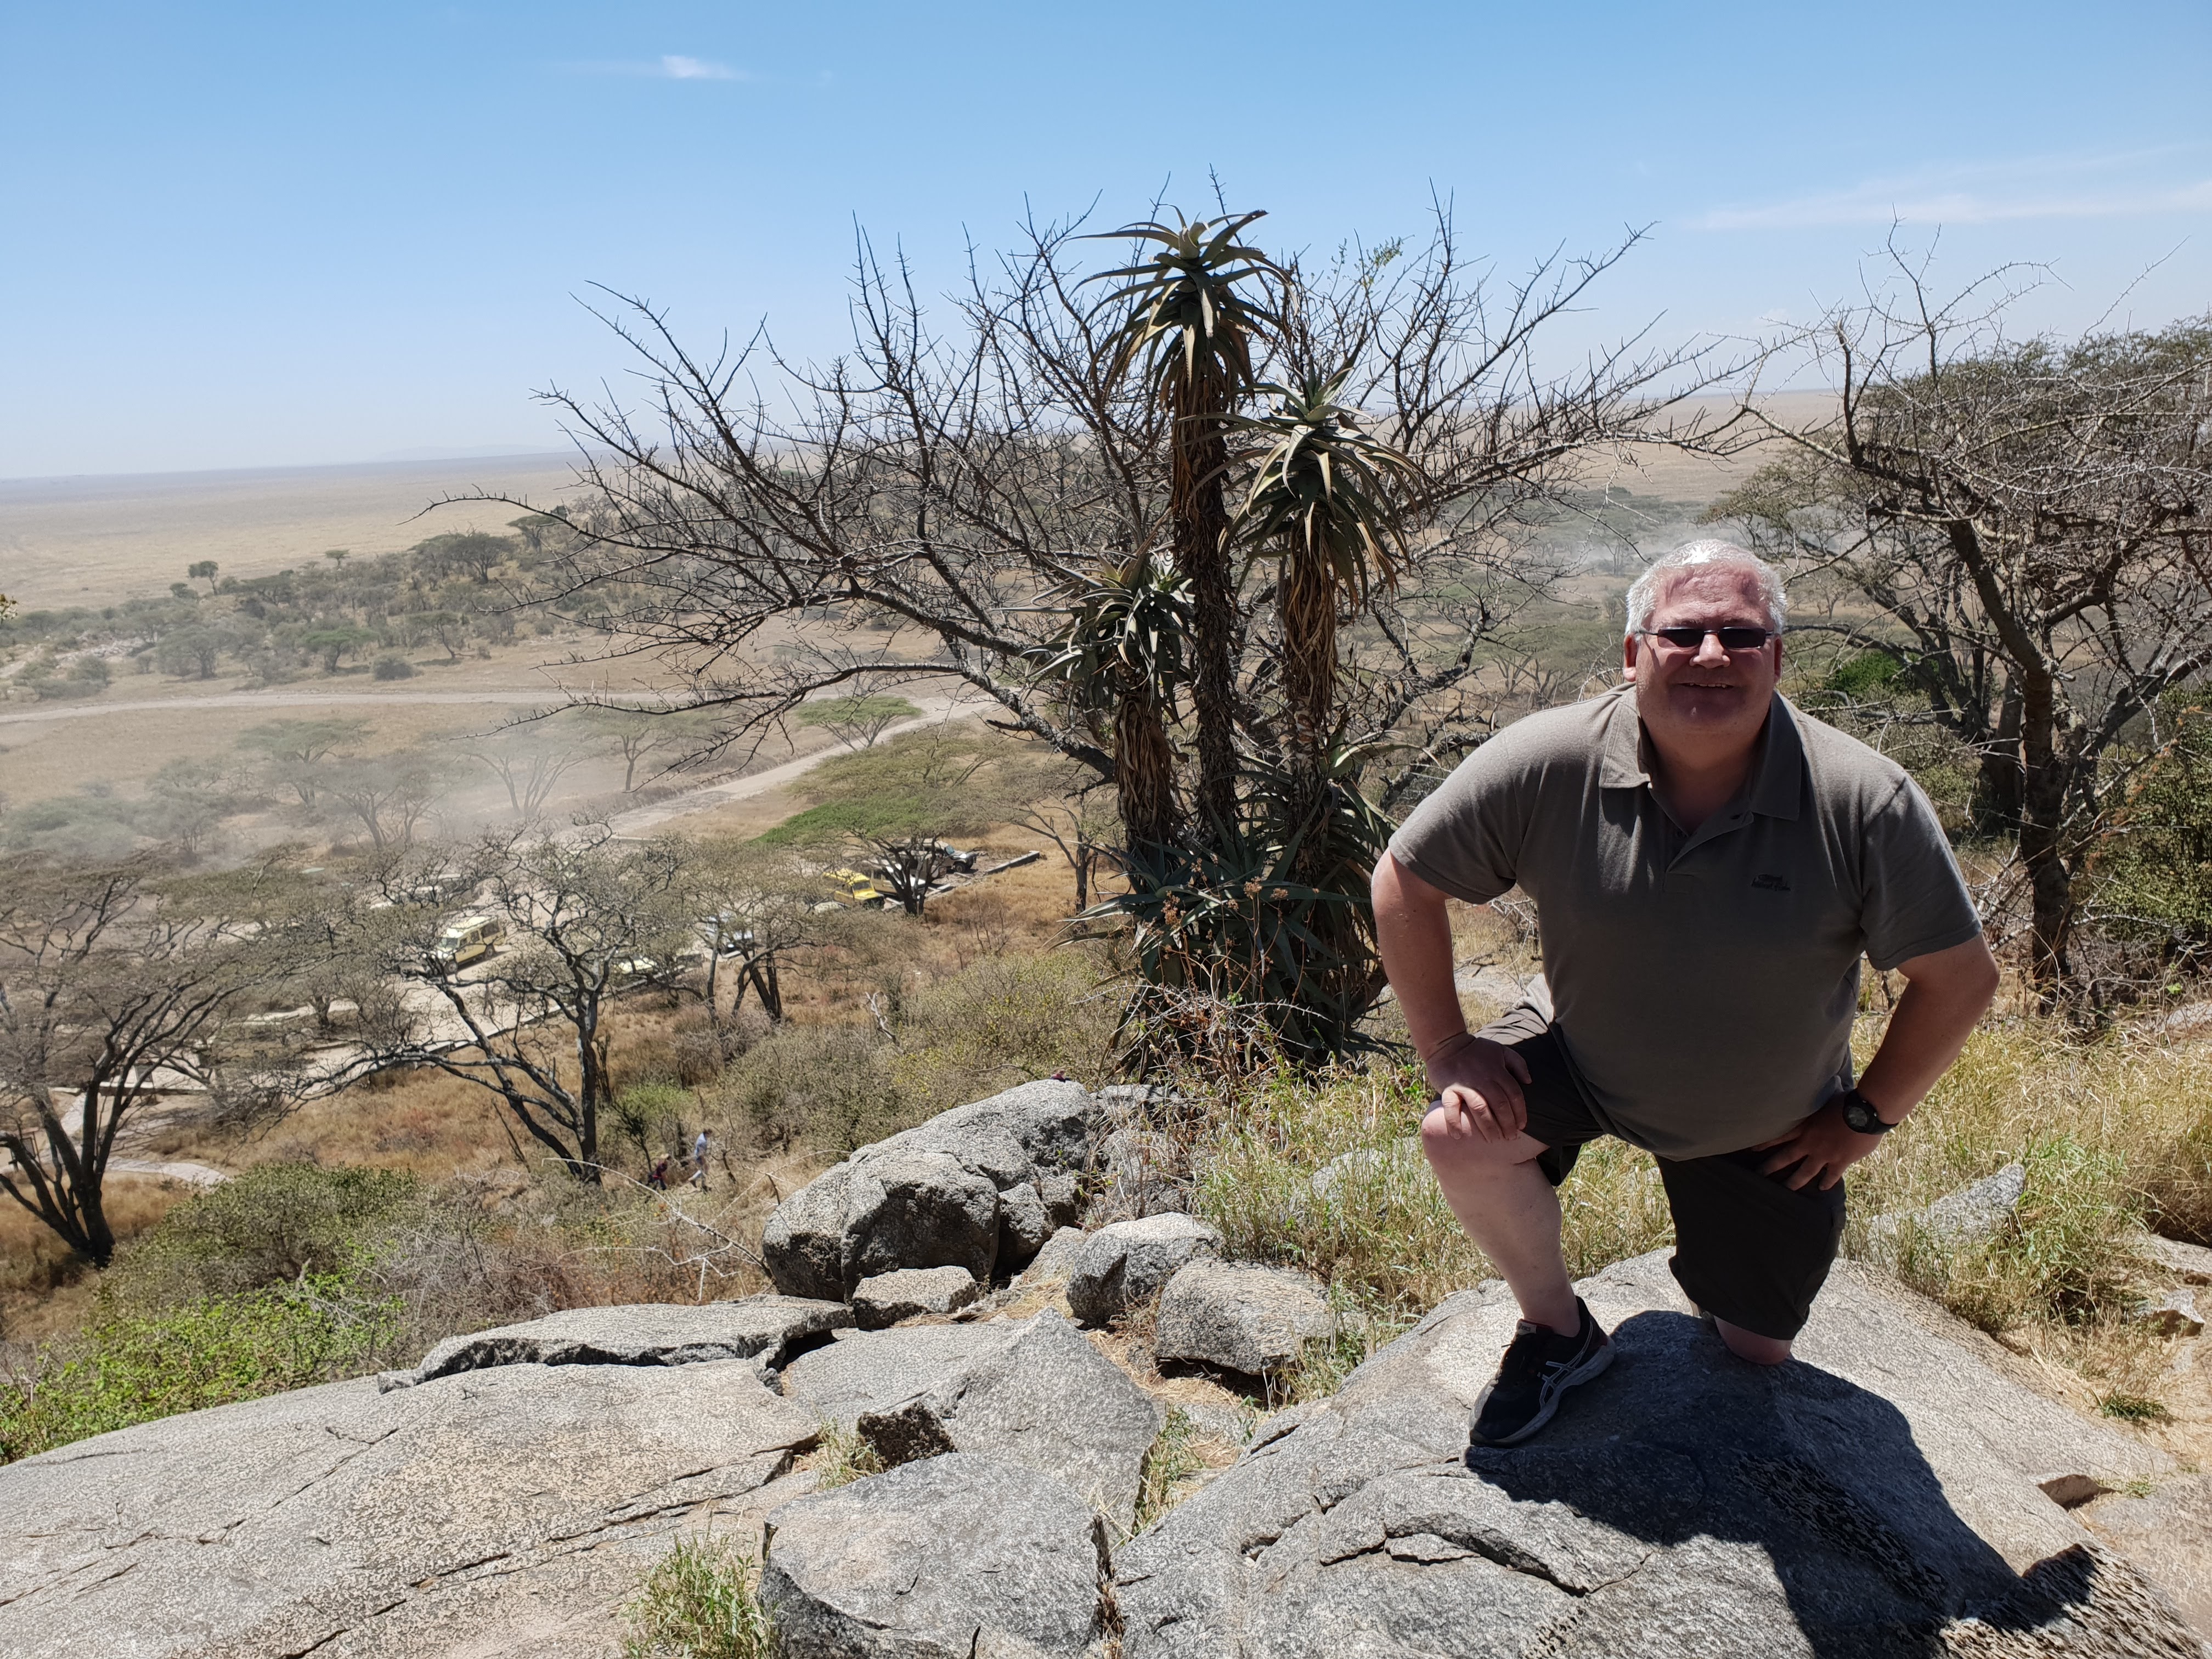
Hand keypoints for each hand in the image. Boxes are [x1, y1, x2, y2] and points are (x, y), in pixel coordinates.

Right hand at [1426, 1035, 1531, 1143]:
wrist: (1446, 1043)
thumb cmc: (1476, 1050)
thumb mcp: (1501, 1050)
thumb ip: (1518, 1063)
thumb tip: (1529, 1081)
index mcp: (1497, 1071)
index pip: (1514, 1095)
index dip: (1520, 1112)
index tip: (1522, 1126)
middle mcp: (1483, 1079)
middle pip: (1500, 1104)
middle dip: (1507, 1124)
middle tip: (1510, 1138)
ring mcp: (1465, 1085)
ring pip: (1480, 1108)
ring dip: (1488, 1127)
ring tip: (1493, 1140)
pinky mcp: (1448, 1089)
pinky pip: (1451, 1107)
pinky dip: (1454, 1122)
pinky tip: (1459, 1136)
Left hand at [1754, 1097, 1886, 1190]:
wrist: (1866, 1112)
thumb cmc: (1847, 1101)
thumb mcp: (1825, 1099)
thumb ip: (1818, 1104)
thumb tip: (1813, 1095)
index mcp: (1806, 1126)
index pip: (1780, 1135)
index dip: (1765, 1142)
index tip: (1752, 1149)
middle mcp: (1811, 1141)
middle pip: (1786, 1156)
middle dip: (1771, 1166)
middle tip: (1759, 1175)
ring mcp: (1825, 1153)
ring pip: (1805, 1171)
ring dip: (1794, 1182)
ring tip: (1785, 1189)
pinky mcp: (1840, 1161)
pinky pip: (1831, 1175)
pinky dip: (1826, 1182)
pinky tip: (1822, 1188)